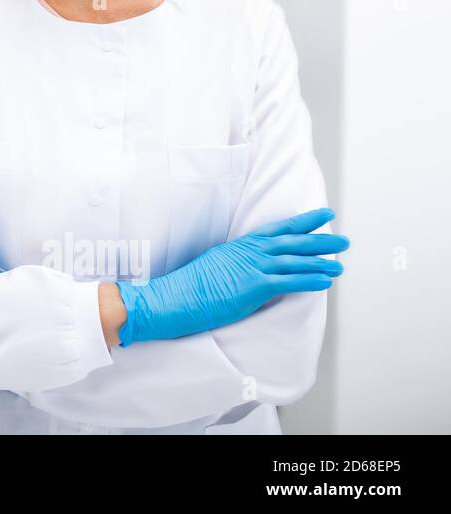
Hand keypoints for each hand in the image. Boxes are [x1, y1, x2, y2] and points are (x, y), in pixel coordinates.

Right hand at [115, 207, 348, 345]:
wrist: (171, 297)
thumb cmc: (187, 288)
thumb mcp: (213, 267)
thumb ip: (235, 265)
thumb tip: (250, 272)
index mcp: (238, 246)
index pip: (276, 230)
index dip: (301, 222)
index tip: (322, 215)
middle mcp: (247, 252)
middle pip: (290, 241)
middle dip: (318, 239)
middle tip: (343, 240)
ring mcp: (250, 267)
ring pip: (293, 260)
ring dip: (320, 261)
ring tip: (340, 263)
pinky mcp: (252, 286)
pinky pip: (288, 282)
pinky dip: (309, 280)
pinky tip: (325, 281)